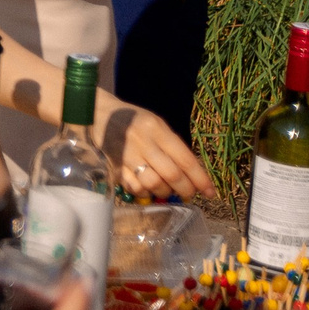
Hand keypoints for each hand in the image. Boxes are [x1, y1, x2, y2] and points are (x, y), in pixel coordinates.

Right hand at [98, 102, 214, 200]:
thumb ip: (173, 146)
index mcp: (157, 129)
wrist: (97, 115)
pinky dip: (145, 192)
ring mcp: (126, 155)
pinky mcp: (114, 165)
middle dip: (185, 189)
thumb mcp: (156, 124)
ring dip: (165, 192)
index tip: (211, 192)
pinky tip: (148, 189)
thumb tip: (192, 174)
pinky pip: (134, 187)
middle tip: (189, 194)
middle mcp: (142, 142)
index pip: (185, 159)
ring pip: (153, 183)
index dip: (200, 179)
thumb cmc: (133, 120)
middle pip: (171, 174)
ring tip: (167, 191)